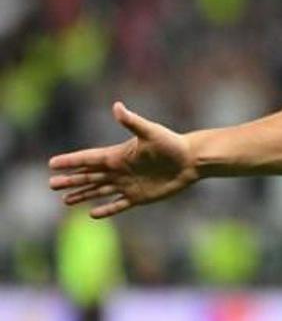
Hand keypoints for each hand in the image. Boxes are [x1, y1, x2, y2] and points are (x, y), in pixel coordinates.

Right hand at [48, 102, 197, 217]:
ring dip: (83, 195)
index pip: (89, 158)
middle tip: (51, 184)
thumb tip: (117, 106)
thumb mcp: (150, 132)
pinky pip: (118, 204)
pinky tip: (92, 214)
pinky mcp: (139, 196)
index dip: (71, 161)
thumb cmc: (171, 143)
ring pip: (99, 191)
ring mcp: (128, 184)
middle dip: (70, 180)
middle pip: (89, 176)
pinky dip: (106, 209)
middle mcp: (120, 170)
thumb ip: (132, 122)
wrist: (191, 160)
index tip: (52, 163)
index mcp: (118, 155)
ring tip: (66, 200)